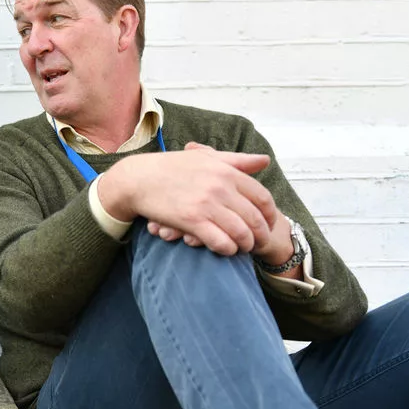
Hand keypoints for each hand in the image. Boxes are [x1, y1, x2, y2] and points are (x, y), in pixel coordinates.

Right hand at [99, 141, 277, 255]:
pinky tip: (225, 249)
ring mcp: (206, 205)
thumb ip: (237, 160)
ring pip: (241, 233)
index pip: (262, 197)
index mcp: (226, 171)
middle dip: (261, 235)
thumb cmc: (170, 167)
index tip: (268, 224)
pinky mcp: (192, 221)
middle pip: (255, 218)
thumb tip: (265, 161)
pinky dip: (228, 249)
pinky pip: (221, 242)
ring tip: (242, 248)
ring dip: (246, 245)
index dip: (270, 215)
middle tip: (257, 242)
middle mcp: (220, 187)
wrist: (138, 179)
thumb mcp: (205, 158)